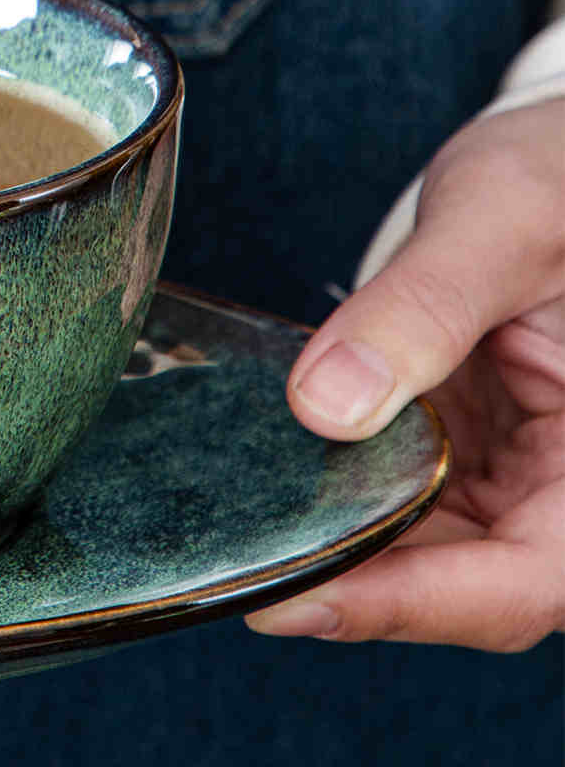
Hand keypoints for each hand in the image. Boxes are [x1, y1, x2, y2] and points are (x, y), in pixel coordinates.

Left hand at [246, 98, 564, 651]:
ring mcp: (522, 475)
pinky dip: (343, 500)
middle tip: (234, 574)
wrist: (559, 162)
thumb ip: (419, 311)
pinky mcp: (475, 452)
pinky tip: (274, 487)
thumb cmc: (562, 177)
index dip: (410, 605)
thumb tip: (325, 405)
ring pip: (433, 556)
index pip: (526, 580)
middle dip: (355, 587)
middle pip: (471, 585)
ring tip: (238, 538)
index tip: (295, 602)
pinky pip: (410, 502)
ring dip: (343, 551)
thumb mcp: (502, 224)